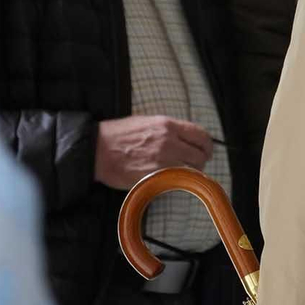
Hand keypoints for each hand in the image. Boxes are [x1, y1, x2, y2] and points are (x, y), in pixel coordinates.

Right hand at [93, 115, 210, 188]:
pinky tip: (171, 180)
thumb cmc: (118, 135)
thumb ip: (168, 129)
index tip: (206, 150)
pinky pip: (176, 181)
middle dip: (201, 161)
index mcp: (167, 126)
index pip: (200, 135)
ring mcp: (162, 161)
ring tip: (183, 174)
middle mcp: (169, 142)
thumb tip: (184, 137)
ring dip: (191, 174)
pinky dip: (178, 182)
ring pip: (191, 170)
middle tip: (196, 165)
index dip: (207, 145)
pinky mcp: (154, 177)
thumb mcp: (146, 122)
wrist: (97, 150)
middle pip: (200, 155)